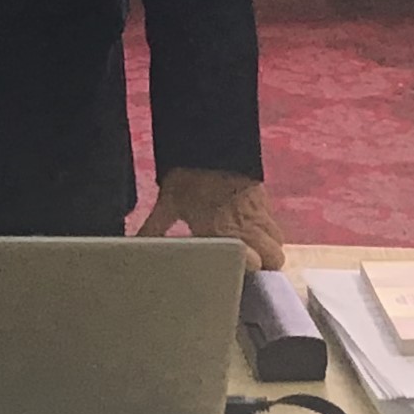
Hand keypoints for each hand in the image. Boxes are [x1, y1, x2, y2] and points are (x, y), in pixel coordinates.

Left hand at [136, 167, 286, 272]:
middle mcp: (248, 225)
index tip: (235, 273)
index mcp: (224, 232)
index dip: (248, 271)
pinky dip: (267, 229)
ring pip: (278, 241)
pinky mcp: (264, 197)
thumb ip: (154, 229)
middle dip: (265, 266)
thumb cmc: (186, 175)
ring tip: (250, 249)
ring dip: (268, 248)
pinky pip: (275, 221)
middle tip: (245, 265)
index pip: (254, 263)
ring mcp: (260, 211)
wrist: (208, 140)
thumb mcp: (167, 203)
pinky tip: (250, 228)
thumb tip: (135, 244)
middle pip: (274, 258)